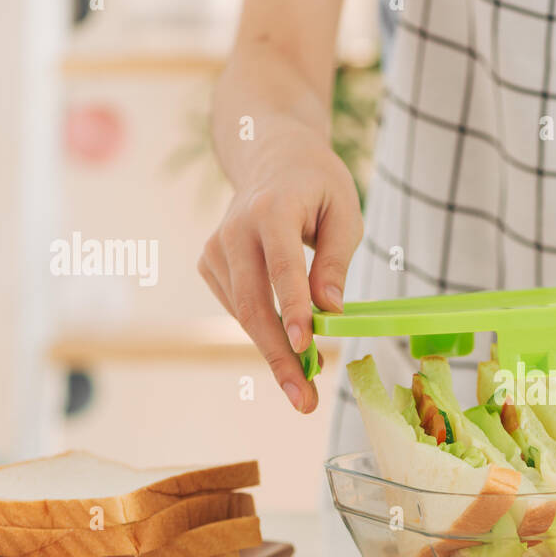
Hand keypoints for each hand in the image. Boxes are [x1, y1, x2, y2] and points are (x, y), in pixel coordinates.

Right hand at [197, 117, 362, 411]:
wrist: (270, 157)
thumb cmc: (317, 185)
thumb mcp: (345, 212)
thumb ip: (337, 262)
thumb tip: (330, 312)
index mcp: (273, 210)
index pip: (284, 266)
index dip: (293, 308)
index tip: (305, 346)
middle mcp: (235, 229)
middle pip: (254, 303)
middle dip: (279, 356)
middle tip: (303, 399)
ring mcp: (216, 248)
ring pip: (244, 314)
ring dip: (273, 356)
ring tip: (303, 391)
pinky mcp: (209, 264)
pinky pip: (239, 309)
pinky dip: (263, 335)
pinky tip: (287, 353)